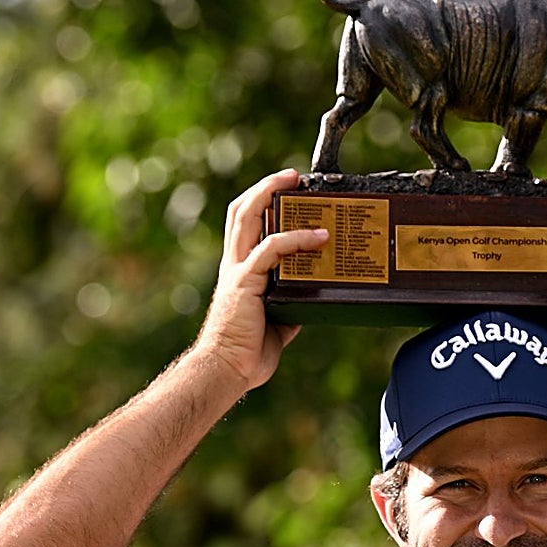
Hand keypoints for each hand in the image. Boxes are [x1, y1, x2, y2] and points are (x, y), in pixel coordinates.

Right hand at [194, 168, 328, 390]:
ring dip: (272, 194)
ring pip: (249, 218)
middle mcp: (235, 264)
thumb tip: (314, 298)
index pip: (246, 224)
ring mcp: (238, 270)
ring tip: (298, 184)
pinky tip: (319, 236)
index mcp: (241, 271)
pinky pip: (271, 248)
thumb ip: (292, 302)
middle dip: (266, 186)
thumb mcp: (279, 320)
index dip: (263, 201)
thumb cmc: (247, 351)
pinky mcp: (245, 281)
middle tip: (293, 175)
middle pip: (243, 210)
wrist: (227, 370)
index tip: (288, 190)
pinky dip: (296, 238)